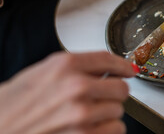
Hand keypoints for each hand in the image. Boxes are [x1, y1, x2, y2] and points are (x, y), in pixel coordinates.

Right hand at [0, 51, 137, 133]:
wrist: (0, 126)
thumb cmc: (17, 101)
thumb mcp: (45, 70)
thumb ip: (77, 66)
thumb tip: (107, 68)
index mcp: (66, 65)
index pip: (110, 60)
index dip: (123, 65)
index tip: (129, 70)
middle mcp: (76, 86)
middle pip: (121, 88)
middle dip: (114, 92)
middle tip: (103, 96)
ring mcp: (81, 113)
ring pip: (119, 110)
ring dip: (108, 113)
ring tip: (88, 114)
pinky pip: (116, 129)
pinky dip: (108, 129)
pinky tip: (92, 126)